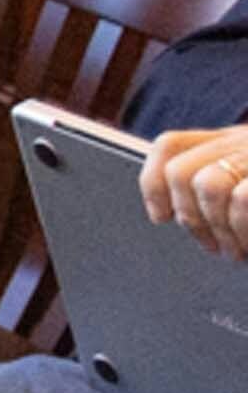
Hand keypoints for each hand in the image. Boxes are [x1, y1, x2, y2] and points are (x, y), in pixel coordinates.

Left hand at [147, 126, 247, 257]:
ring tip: (235, 252)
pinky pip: (241, 198)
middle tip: (211, 246)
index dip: (153, 183)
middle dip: (189, 217)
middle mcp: (241, 140)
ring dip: (216, 227)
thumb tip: (167, 215)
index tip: (159, 217)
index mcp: (230, 141)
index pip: (169, 145)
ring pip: (208, 185)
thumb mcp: (247, 181)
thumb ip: (219, 189)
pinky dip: (241, 229)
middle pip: (180, 170)